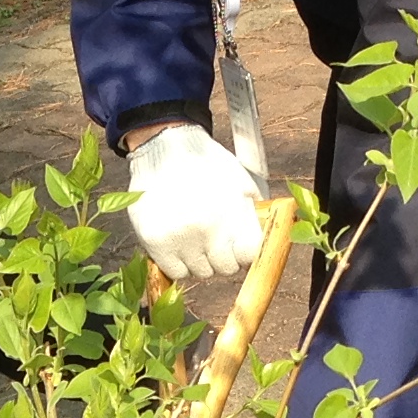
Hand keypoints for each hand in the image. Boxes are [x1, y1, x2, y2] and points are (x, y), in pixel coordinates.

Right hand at [125, 122, 266, 285]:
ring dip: (200, 259)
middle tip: (213, 240)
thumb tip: (261, 242)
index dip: (244, 253)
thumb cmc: (205, 162)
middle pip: (225, 268)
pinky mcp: (156, 242)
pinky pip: (176, 272)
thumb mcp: (240, 180)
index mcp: (232, 212)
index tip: (238, 248)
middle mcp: (208, 229)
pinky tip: (177, 243)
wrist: (164, 146)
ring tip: (193, 236)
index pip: (249, 255)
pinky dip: (178, 263)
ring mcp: (181, 238)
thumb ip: (252, 212)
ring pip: (201, 272)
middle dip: (222, 256)